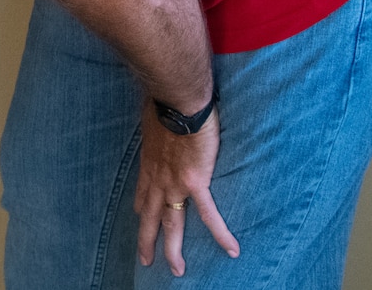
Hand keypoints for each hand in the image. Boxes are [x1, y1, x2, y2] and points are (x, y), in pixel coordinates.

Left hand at [135, 106, 239, 275]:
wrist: (176, 101)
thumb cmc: (164, 104)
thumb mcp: (152, 121)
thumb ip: (158, 131)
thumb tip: (160, 123)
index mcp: (150, 164)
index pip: (144, 192)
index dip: (142, 208)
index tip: (140, 216)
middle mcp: (158, 178)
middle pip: (151, 216)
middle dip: (147, 239)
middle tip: (146, 260)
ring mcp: (175, 183)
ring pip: (172, 224)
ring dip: (172, 249)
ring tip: (176, 270)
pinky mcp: (195, 183)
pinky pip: (209, 215)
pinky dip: (220, 234)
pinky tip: (231, 250)